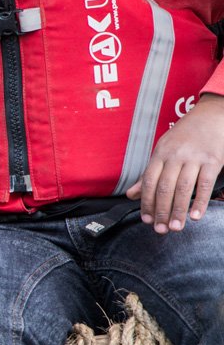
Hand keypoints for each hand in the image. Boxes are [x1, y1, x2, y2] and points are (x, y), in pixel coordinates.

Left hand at [128, 93, 223, 232]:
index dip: (146, 203)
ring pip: (183, 188)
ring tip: (176, 228)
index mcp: (160, 154)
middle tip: (160, 230)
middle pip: (164, 188)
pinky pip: (204, 183)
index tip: (146, 220)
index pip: (149, 182)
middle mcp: (175, 156)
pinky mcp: (213, 160)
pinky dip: (200, 201)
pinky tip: (195, 216)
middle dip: (161, 211)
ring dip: (178, 211)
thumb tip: (131, 194)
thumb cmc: (186, 135)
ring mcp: (194, 158)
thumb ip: (149, 174)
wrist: (212, 115)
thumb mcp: (163, 150)